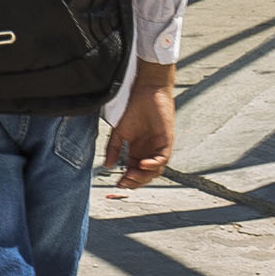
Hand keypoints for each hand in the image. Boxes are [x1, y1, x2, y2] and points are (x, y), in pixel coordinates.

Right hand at [105, 72, 177, 191]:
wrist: (147, 92)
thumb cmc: (134, 109)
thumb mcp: (119, 133)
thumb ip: (113, 149)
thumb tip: (108, 165)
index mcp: (137, 152)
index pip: (134, 172)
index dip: (127, 180)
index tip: (118, 183)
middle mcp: (149, 153)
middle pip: (145, 175)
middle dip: (135, 181)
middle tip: (124, 181)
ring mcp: (158, 148)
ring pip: (155, 171)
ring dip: (144, 176)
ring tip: (132, 175)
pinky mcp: (166, 142)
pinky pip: (163, 159)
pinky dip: (153, 165)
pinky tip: (143, 165)